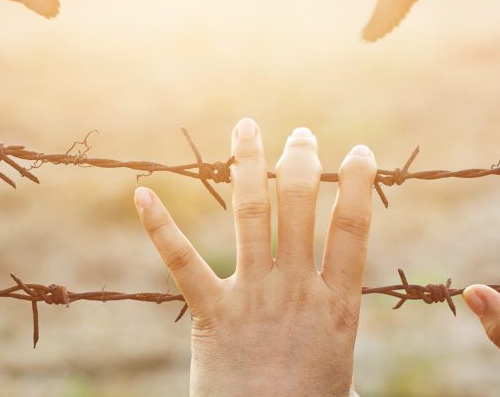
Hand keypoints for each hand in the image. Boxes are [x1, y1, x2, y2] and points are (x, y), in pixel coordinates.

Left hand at [133, 118, 376, 395]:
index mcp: (338, 306)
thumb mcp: (341, 377)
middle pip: (301, 207)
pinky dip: (160, 226)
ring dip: (248, 165)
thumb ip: (337, 342)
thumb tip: (342, 349)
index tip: (358, 153)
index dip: (357, 186)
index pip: (352, 230)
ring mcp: (253, 297)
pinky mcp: (211, 313)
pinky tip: (142, 192)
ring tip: (246, 127)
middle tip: (300, 136)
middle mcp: (298, 290)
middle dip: (301, 162)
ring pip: (250, 214)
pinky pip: (182, 262)